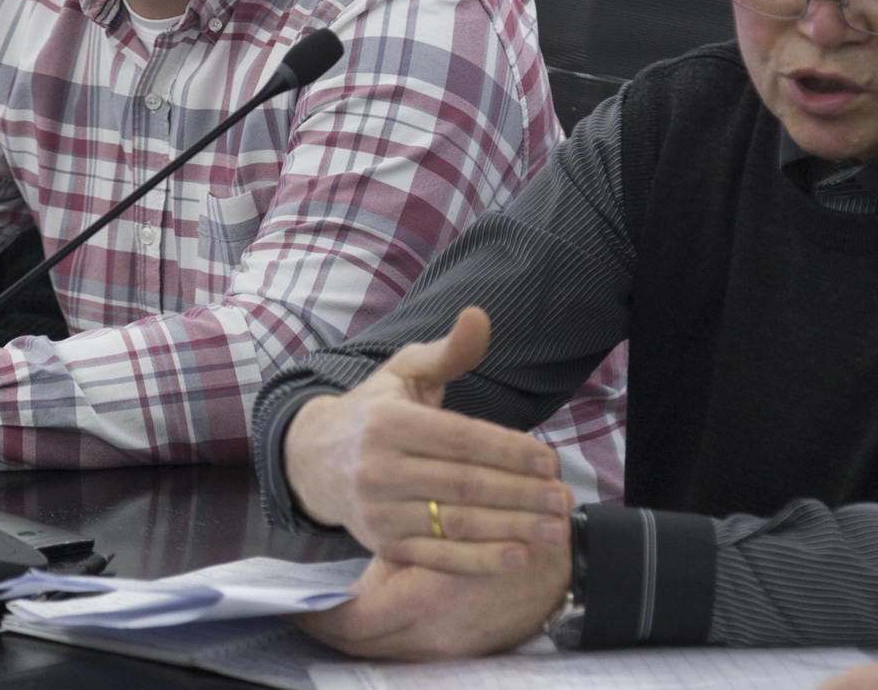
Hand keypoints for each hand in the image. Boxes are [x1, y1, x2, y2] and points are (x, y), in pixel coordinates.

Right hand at [283, 306, 571, 573]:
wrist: (313, 461)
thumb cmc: (374, 411)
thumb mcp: (403, 372)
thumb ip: (448, 352)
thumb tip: (479, 316)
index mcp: (389, 423)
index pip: (461, 439)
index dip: (509, 451)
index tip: (550, 461)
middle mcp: (380, 468)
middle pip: (465, 484)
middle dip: (522, 493)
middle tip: (564, 498)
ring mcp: (380, 511)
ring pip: (456, 523)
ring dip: (512, 529)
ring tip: (555, 529)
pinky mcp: (382, 543)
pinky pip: (439, 555)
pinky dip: (480, 560)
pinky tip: (518, 556)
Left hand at [297, 540, 568, 659]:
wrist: (560, 566)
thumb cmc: (496, 531)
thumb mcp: (436, 532)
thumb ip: (390, 552)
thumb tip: (342, 577)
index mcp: (422, 599)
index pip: (350, 623)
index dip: (317, 618)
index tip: (293, 607)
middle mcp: (432, 635)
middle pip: (360, 647)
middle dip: (327, 632)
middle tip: (300, 615)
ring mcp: (448, 651)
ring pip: (381, 654)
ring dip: (354, 639)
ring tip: (326, 620)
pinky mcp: (461, 655)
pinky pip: (407, 656)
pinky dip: (384, 643)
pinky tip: (369, 624)